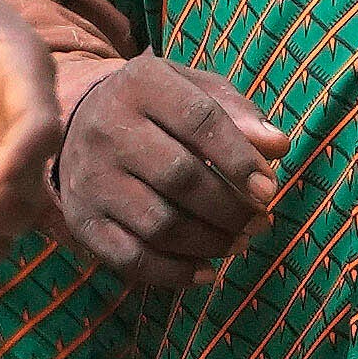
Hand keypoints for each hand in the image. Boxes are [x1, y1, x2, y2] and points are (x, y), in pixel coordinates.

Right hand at [42, 50, 288, 290]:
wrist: (80, 119)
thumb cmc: (158, 107)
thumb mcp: (195, 89)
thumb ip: (238, 112)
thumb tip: (277, 145)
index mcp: (142, 85)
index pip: (198, 120)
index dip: (240, 159)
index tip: (269, 189)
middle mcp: (107, 129)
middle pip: (179, 177)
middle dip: (230, 208)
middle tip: (260, 222)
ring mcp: (90, 178)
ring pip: (157, 223)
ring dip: (209, 242)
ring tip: (240, 243)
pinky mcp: (82, 220)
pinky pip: (131, 258)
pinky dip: (175, 273)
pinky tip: (207, 272)